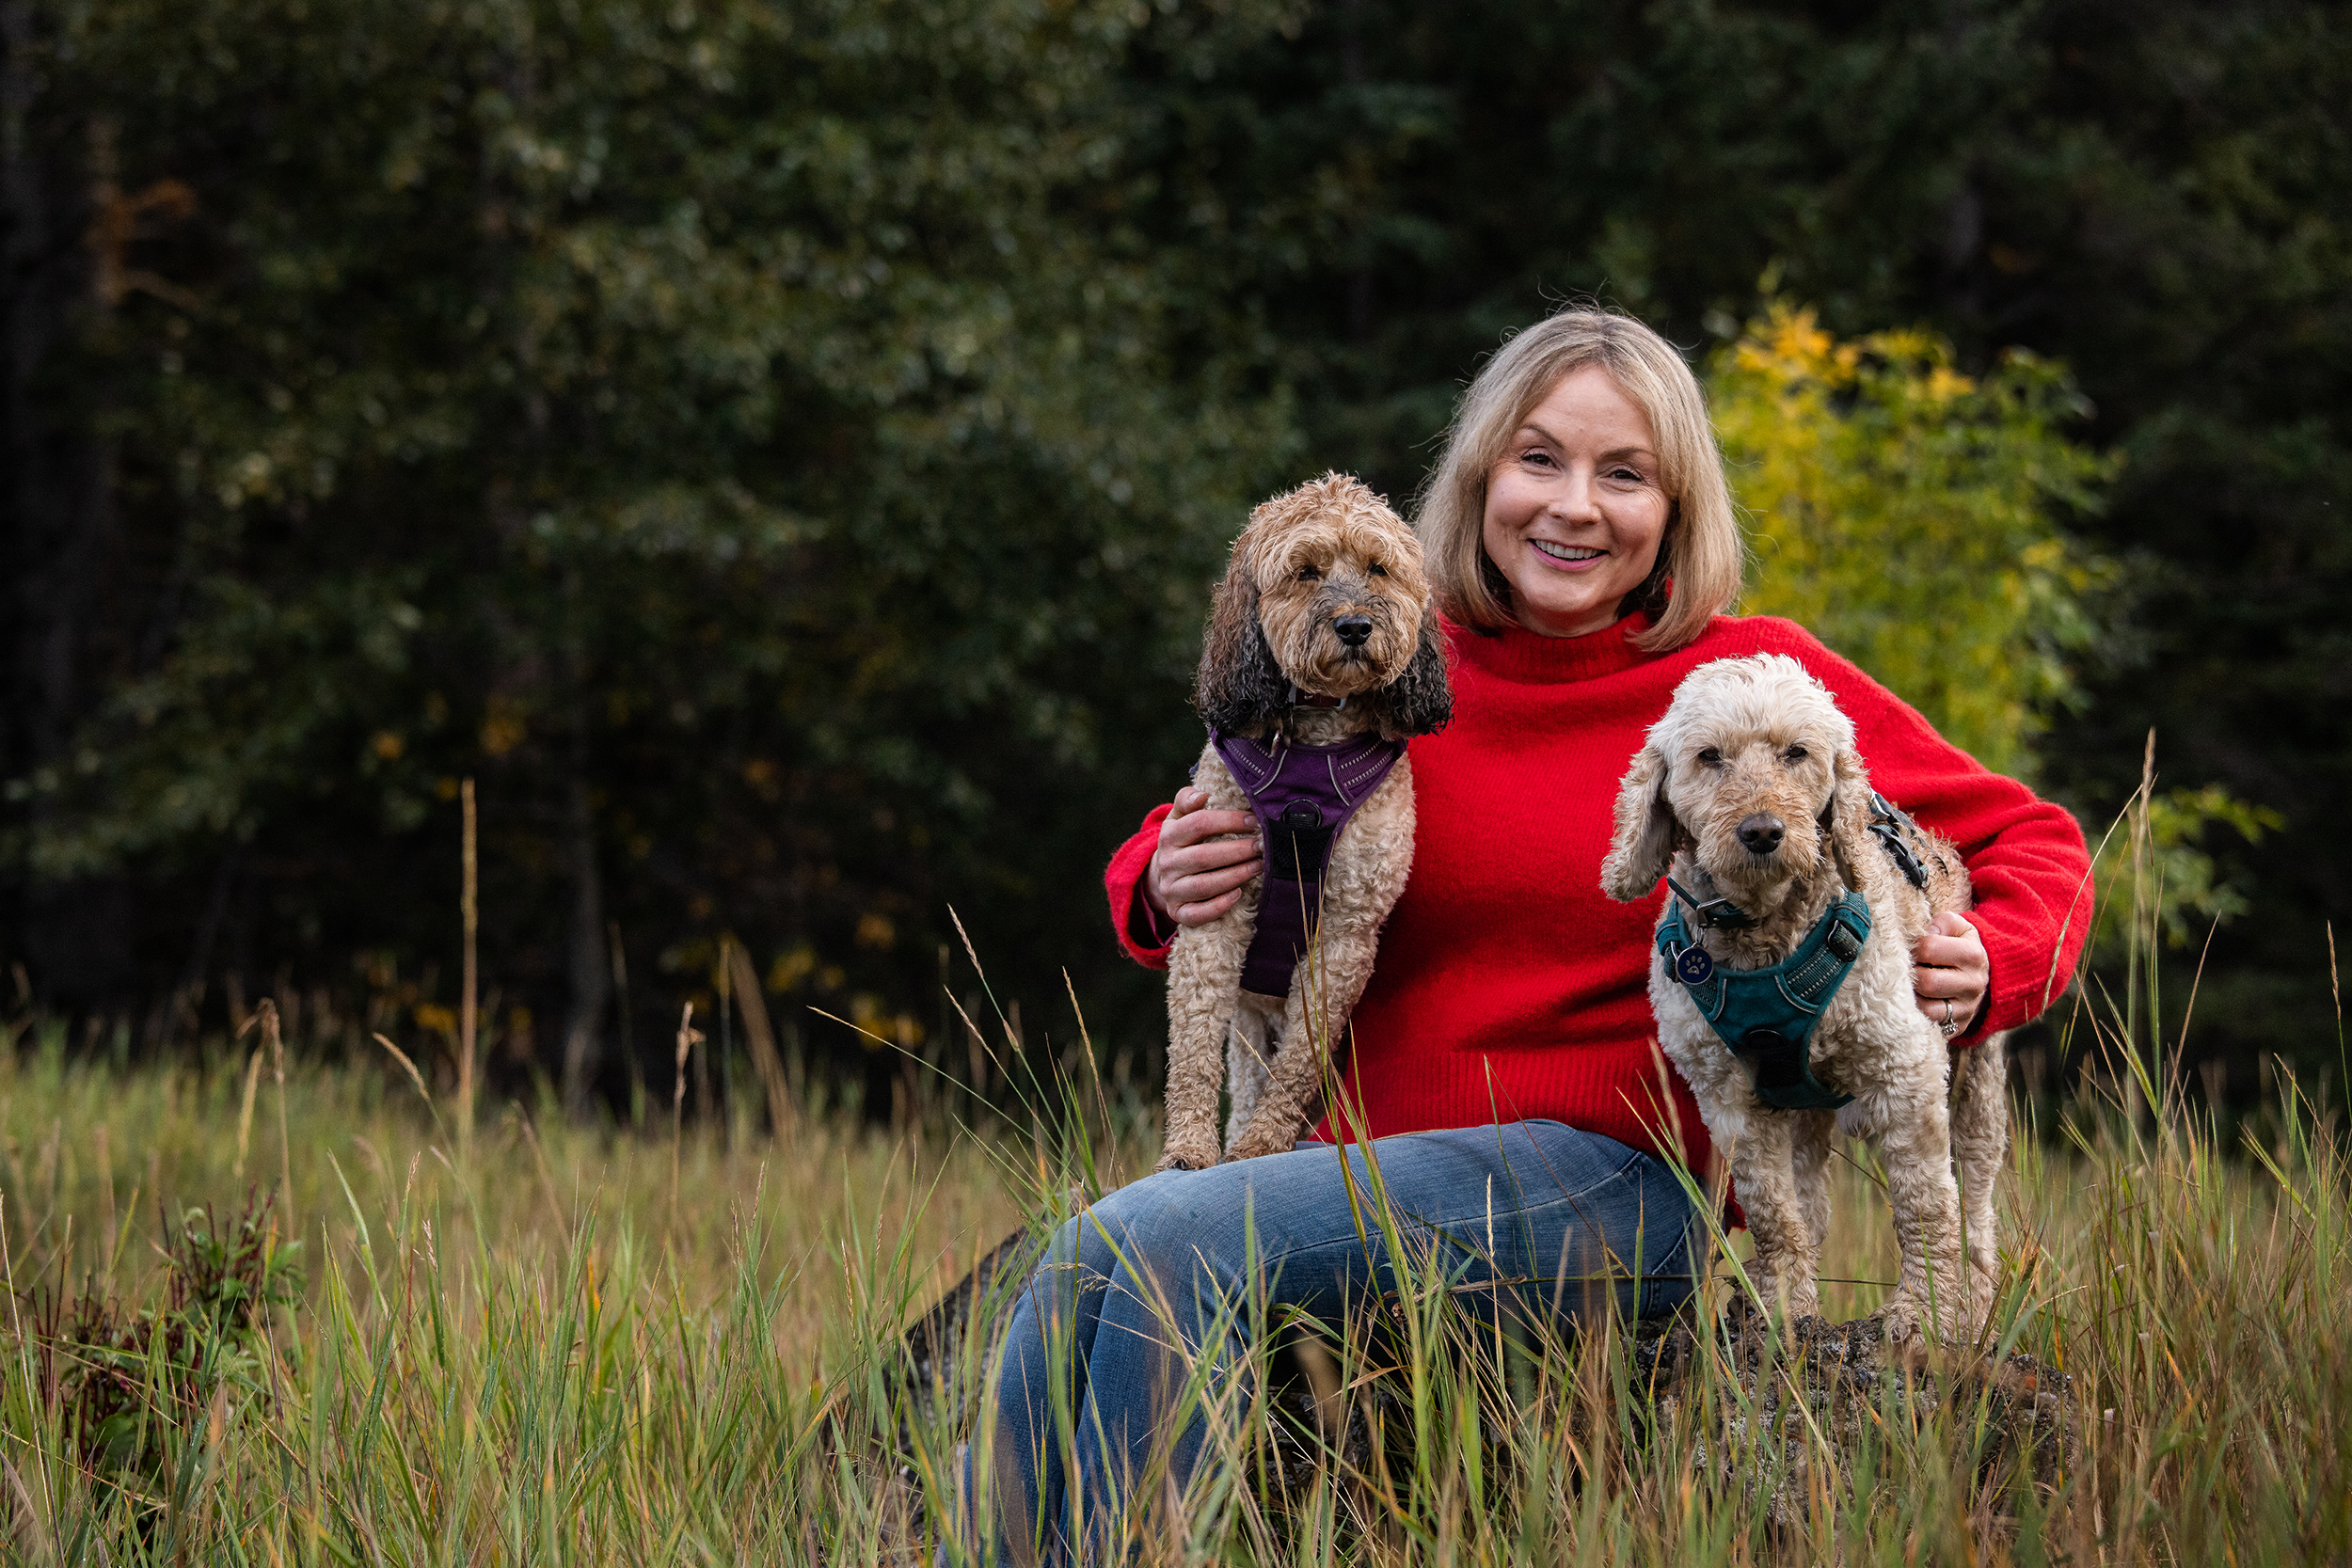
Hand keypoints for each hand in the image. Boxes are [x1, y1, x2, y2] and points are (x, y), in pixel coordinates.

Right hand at [1145, 786, 1261, 928]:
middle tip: (1261, 847)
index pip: (1198, 824)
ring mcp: (1171, 890)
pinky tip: (1238, 894)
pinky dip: (1219, 906)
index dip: (1228, 821)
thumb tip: (1202, 795)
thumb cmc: (1183, 842)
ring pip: (1203, 886)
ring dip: (1234, 876)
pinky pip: (1197, 914)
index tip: (1253, 821)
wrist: (1164, 876)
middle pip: (1204, 857)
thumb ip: (1187, 800)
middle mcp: (1167, 864)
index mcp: (1168, 836)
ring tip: (1258, 867)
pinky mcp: (1177, 912)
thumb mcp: (1179, 818)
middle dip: (1237, 851)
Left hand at [1913, 911, 1988, 1039]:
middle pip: (1927, 981)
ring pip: (1927, 1008)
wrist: (1979, 977)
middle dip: (1909, 973)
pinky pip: (1929, 1026)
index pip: (1929, 948)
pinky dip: (1915, 1015)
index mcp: (1972, 955)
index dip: (1912, 947)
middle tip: (1904, 969)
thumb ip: (1943, 922)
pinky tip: (1911, 1003)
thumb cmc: (1959, 947)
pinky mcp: (1957, 1027)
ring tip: (1907, 986)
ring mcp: (1967, 1009)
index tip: (1909, 948)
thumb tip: (1927, 932)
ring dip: (1910, 996)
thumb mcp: (1958, 928)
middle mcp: (1973, 984)